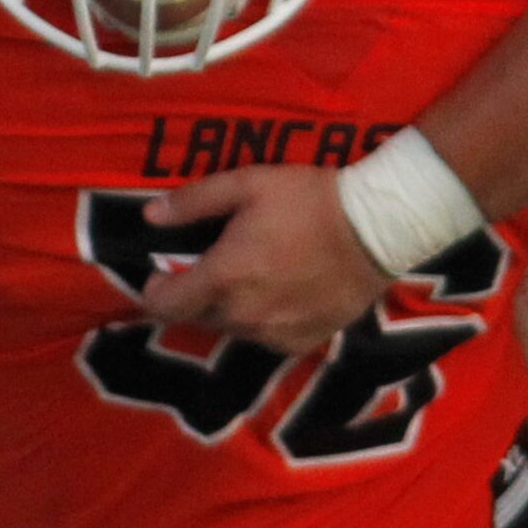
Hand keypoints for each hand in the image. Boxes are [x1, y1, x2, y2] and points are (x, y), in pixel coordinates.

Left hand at [141, 167, 390, 355]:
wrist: (378, 229)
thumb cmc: (309, 200)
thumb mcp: (246, 184)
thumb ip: (192, 202)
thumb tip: (150, 216)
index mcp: (224, 276)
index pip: (165, 306)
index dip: (155, 292)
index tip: (160, 275)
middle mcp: (245, 314)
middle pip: (197, 317)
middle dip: (194, 296)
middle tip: (213, 268)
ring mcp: (276, 333)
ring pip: (231, 329)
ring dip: (228, 309)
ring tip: (250, 278)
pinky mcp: (305, 342)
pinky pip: (266, 338)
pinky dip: (262, 321)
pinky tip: (278, 294)